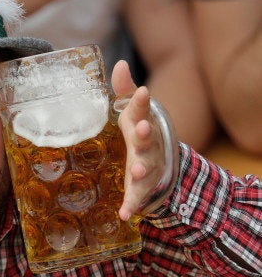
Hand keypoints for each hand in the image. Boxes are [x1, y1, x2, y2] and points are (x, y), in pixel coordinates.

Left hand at [111, 61, 168, 220]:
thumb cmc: (138, 129)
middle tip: (141, 129)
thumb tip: (119, 63)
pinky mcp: (141, 187)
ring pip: (147, 168)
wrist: (157, 160)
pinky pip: (137, 197)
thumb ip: (125, 90)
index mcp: (143, 124)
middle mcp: (149, 145)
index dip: (142, 102)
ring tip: (137, 171)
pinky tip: (125, 214)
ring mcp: (147, 167)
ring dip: (142, 170)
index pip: (143, 110)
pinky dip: (132, 205)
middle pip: (147, 140)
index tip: (142, 92)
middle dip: (145, 135)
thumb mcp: (132, 110)